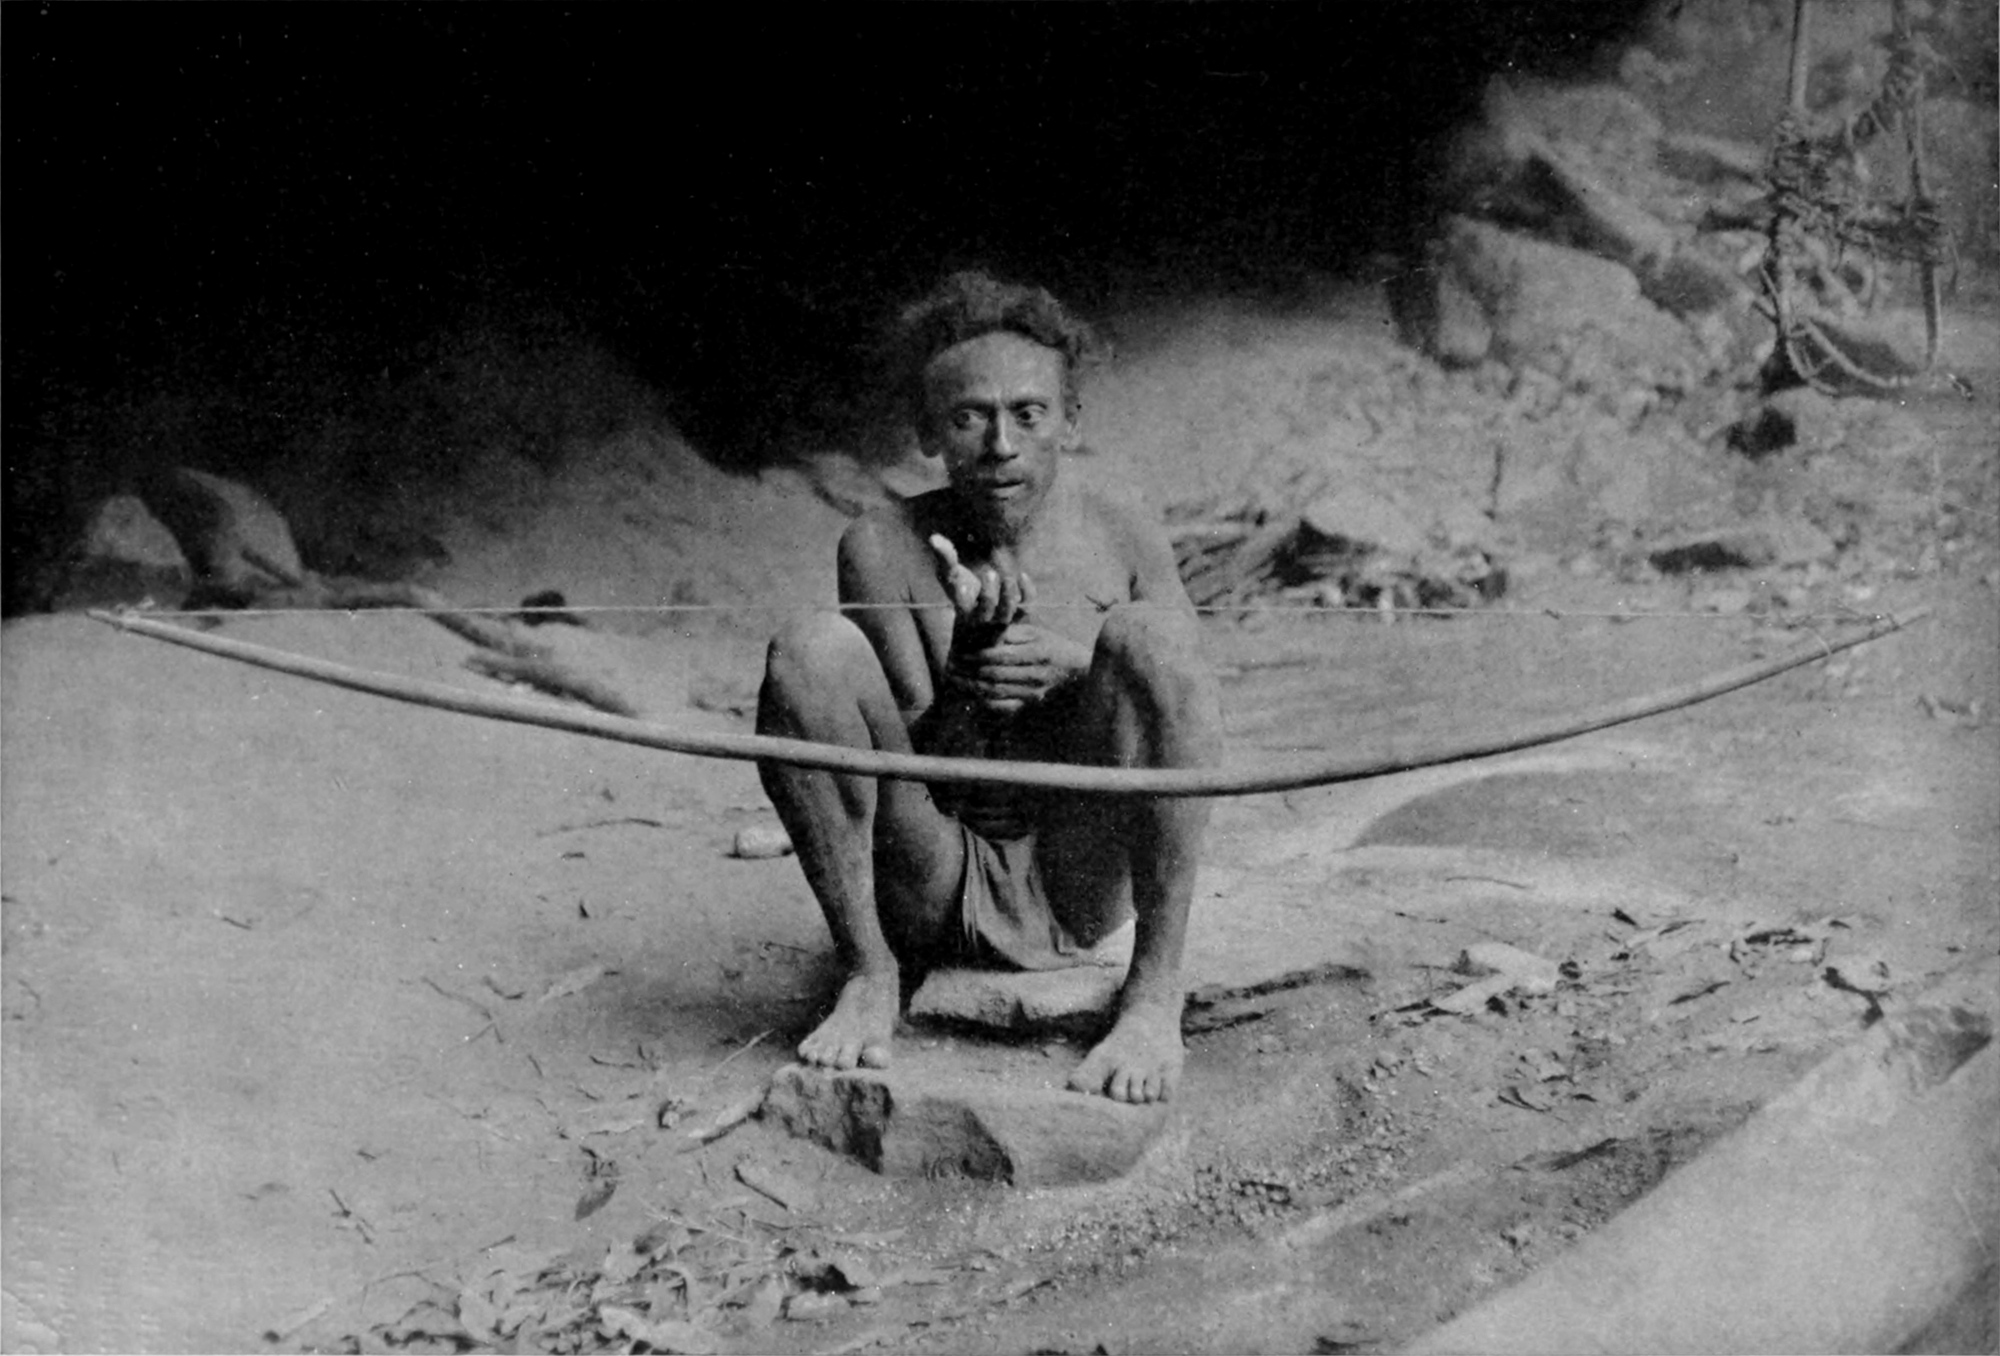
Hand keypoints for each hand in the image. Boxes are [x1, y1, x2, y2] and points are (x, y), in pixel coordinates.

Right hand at [928, 534, 1027, 631]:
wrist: (986, 609)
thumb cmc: (964, 587)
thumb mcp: (951, 573)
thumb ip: (944, 557)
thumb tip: (933, 537)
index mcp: (963, 606)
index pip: (960, 603)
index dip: (961, 594)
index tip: (961, 583)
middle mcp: (982, 615)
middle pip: (986, 612)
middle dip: (989, 594)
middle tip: (990, 573)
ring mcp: (1002, 615)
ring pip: (1007, 611)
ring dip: (1008, 594)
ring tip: (1009, 577)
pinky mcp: (1019, 610)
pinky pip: (1026, 605)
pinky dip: (1026, 592)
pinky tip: (1022, 575)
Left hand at [945, 617, 1092, 715]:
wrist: (1076, 670)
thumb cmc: (1051, 645)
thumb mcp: (1035, 631)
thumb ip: (1011, 629)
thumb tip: (986, 623)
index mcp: (1038, 652)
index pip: (1001, 655)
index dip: (978, 655)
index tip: (960, 650)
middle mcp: (1036, 674)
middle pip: (996, 675)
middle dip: (970, 671)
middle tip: (952, 665)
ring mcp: (1034, 692)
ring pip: (997, 691)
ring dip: (973, 685)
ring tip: (956, 678)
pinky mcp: (1030, 703)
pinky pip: (1003, 706)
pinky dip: (985, 700)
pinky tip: (971, 692)